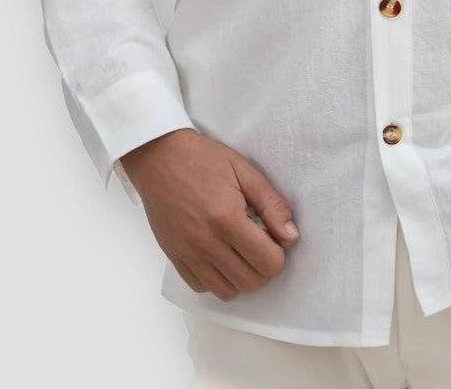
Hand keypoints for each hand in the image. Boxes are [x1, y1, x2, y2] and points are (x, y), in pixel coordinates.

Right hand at [120, 128, 299, 300]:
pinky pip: (201, 287)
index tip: (273, 236)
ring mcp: (188, 254)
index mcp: (227, 219)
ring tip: (240, 251)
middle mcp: (206, 243)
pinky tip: (219, 256)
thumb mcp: (244, 171)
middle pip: (250, 282)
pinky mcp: (174, 258)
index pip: (268, 263)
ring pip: (226, 292)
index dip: (278, 253)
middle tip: (260, 243)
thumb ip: (271, 205)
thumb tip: (291, 237)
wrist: (159, 158)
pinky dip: (216, 279)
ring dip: (241, 277)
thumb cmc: (204, 160)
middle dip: (264, 267)